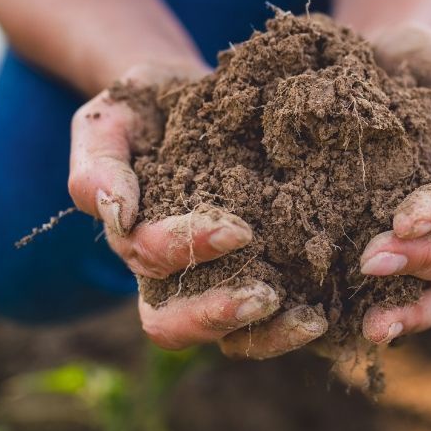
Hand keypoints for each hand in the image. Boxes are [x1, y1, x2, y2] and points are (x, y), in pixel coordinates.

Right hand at [67, 62, 328, 357]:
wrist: (196, 91)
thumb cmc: (147, 104)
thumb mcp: (110, 120)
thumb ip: (99, 163)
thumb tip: (115, 212)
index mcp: (132, 238)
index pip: (148, 260)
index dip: (186, 249)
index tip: (237, 228)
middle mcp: (170, 275)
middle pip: (173, 325)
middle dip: (217, 314)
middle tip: (266, 295)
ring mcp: (215, 281)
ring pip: (226, 339)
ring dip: (265, 335)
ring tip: (311, 319)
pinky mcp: (262, 275)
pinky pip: (270, 323)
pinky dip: (298, 325)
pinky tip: (332, 311)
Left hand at [357, 23, 430, 344]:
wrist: (358, 60)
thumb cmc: (420, 61)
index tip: (405, 218)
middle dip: (422, 260)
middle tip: (371, 259)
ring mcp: (425, 239)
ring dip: (410, 306)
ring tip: (372, 322)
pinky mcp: (383, 251)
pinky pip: (399, 300)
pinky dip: (388, 318)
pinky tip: (358, 331)